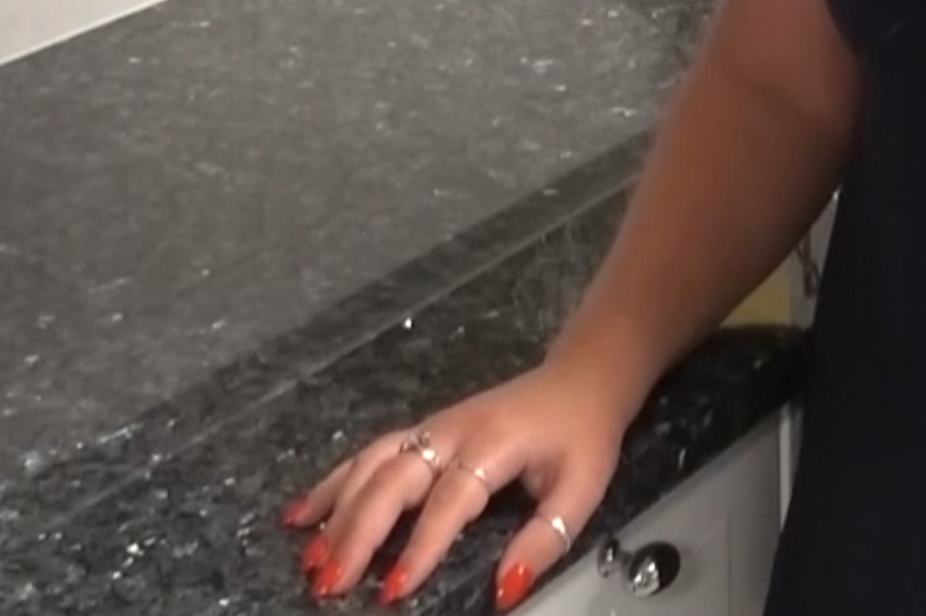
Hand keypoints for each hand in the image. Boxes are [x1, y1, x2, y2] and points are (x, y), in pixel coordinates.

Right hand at [280, 359, 626, 608]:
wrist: (583, 376)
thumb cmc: (582, 435)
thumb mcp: (581, 488)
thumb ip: (543, 539)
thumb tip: (504, 589)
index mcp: (495, 444)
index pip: (451, 498)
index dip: (422, 545)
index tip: (394, 591)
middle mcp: (454, 431)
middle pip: (395, 477)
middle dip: (358, 532)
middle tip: (329, 584)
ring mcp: (433, 426)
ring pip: (373, 464)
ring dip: (337, 511)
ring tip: (311, 559)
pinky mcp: (422, 429)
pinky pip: (369, 453)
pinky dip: (332, 483)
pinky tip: (301, 513)